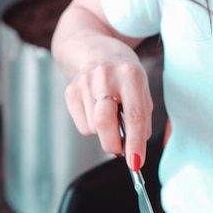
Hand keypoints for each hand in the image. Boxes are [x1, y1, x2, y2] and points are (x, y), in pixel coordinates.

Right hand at [51, 0, 152, 170]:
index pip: (134, 116)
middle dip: (114, 145)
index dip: (135, 143)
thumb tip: (133, 151)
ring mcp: (84, 82)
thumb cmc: (125, 75)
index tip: (136, 164)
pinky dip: (92, 127)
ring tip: (110, 114)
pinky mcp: (70, 91)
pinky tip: (96, 109)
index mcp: (131, 75)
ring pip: (93, 129)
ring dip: (105, 132)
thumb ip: (141, 119)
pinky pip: (83, 126)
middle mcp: (105, 76)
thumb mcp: (141, 90)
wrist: (94, 48)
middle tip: (122, 149)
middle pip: (104, 124)